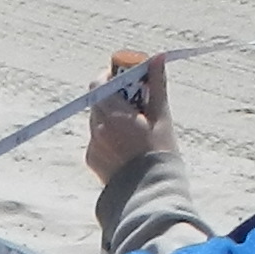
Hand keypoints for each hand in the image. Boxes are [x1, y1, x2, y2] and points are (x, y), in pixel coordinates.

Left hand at [85, 52, 177, 181]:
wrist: (150, 196)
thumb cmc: (161, 155)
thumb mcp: (162, 118)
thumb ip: (157, 85)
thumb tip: (157, 57)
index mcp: (113, 115)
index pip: (100, 82)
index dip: (113, 76)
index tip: (130, 79)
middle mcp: (97, 128)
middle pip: (99, 100)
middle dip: (116, 96)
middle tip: (137, 103)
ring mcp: (92, 144)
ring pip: (98, 120)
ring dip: (112, 117)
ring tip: (136, 130)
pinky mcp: (91, 159)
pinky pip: (97, 139)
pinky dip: (109, 137)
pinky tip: (128, 149)